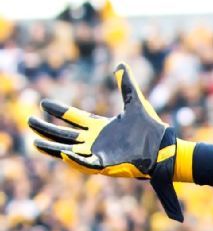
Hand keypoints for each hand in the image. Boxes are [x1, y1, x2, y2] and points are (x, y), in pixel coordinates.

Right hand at [28, 62, 184, 221]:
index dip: (59, 111)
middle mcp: (96, 141)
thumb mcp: (135, 102)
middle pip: (65, 134)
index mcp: (101, 127)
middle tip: (30, 121)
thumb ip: (126, 85)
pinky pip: (87, 164)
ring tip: (35, 141)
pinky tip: (63, 153)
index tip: (44, 103)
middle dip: (47, 129)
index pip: (75, 118)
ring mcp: (100, 153)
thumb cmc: (151, 128)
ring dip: (52, 148)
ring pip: (69, 150)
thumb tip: (120, 65)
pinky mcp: (107, 164)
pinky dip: (75, 160)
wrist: (164, 147)